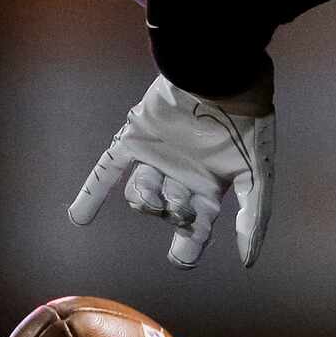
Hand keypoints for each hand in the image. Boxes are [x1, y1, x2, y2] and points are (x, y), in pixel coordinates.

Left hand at [67, 71, 274, 267]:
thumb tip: (248, 260)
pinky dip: (92, 193)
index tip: (180, 258)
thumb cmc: (244, 126)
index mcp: (211, 185)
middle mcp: (182, 174)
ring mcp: (156, 157)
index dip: (187, 246)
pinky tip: (78, 219)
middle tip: (178, 212)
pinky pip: (108, 170)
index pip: (195, 229)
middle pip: (167, 212)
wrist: (221, 76)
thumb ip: (253, 217)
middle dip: (170, 218)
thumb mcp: (257, 175)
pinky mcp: (133, 139)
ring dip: (145, 198)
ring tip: (158, 190)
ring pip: (139, 193)